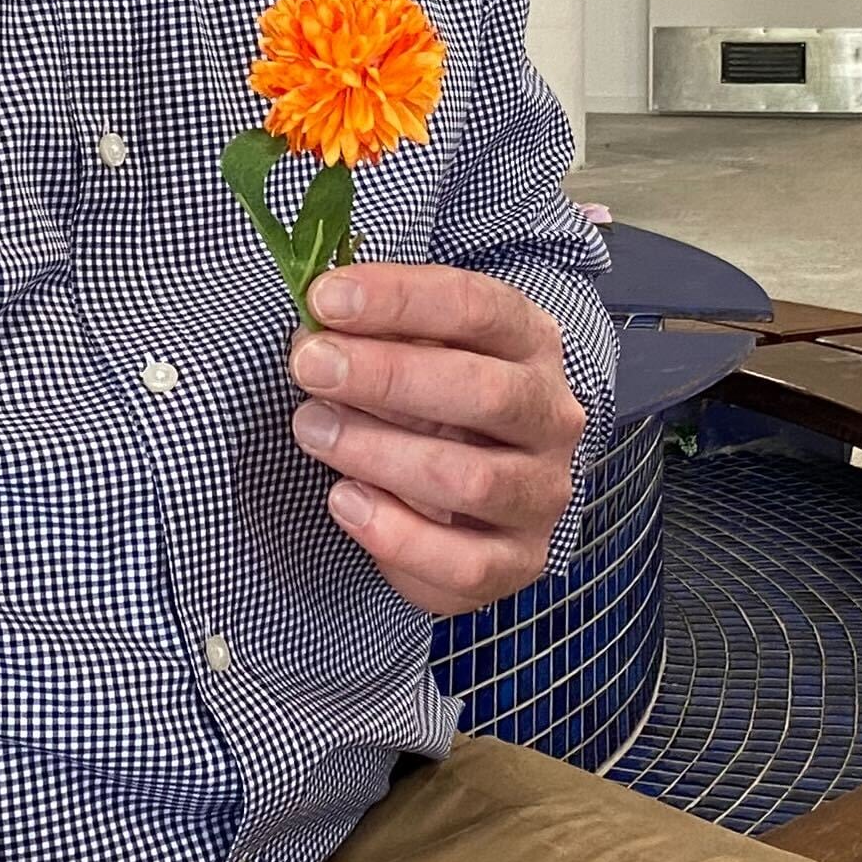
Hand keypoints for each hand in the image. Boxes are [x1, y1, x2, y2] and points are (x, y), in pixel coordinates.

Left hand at [288, 265, 583, 616]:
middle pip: (485, 391)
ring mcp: (541, 493)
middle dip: (387, 376)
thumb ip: (372, 335)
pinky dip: (394, 534)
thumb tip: (314, 327)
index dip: (399, 300)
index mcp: (530, 343)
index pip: (477, 307)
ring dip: (378, 453)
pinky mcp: (519, 561)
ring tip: (312, 430)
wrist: (470, 501)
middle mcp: (550, 416)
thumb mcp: (410, 355)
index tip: (325, 299)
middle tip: (311, 367)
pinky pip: (463, 562)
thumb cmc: (429, 407)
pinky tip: (344, 501)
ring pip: (472, 480)